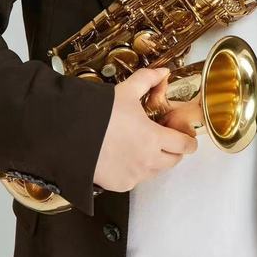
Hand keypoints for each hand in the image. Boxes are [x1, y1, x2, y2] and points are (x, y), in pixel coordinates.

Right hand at [93, 67, 197, 191]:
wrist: (68, 134)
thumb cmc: (97, 114)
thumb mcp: (126, 91)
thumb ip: (148, 80)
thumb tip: (163, 72)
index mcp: (154, 138)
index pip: (184, 145)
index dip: (189, 141)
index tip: (187, 137)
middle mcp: (147, 161)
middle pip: (173, 161)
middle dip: (174, 150)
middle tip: (165, 137)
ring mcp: (133, 175)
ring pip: (156, 171)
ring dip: (156, 160)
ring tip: (143, 144)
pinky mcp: (119, 184)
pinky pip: (136, 179)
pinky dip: (136, 169)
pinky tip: (126, 155)